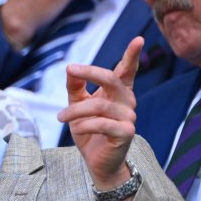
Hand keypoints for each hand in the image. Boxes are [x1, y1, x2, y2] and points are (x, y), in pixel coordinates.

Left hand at [59, 37, 141, 200]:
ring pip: (99, 104)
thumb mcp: (77, 105)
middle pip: (112, 79)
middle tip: (70, 69)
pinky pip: (102, 124)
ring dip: (75, 110)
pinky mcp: (126, 133)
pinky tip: (75, 129)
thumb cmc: (88, 130)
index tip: (138, 38)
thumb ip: (75, 87)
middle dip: (90, 72)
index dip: (132, 55)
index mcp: (117, 92)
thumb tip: (70, 69)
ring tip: (61, 117)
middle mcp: (127, 101)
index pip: (127, 71)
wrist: (96, 161)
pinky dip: (84, 125)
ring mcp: (129, 117)